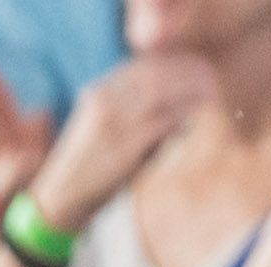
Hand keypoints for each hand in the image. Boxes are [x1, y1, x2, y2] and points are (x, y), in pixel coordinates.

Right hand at [33, 51, 210, 227]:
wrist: (59, 200)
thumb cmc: (86, 168)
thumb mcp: (97, 127)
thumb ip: (125, 109)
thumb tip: (167, 100)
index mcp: (98, 93)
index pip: (143, 65)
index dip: (174, 63)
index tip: (196, 70)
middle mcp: (105, 101)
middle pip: (157, 74)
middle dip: (188, 74)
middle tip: (211, 81)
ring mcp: (114, 122)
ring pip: (164, 93)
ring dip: (191, 92)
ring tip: (212, 97)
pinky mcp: (125, 146)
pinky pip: (164, 122)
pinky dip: (185, 117)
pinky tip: (198, 119)